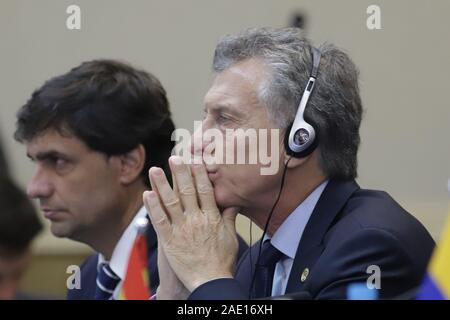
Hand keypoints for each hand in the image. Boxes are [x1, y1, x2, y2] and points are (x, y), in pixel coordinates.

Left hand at [143, 156, 238, 291]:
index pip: (205, 190)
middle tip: (174, 157)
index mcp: (212, 217)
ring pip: (170, 202)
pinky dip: (152, 207)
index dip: (199, 173)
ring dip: (162, 185)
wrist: (210, 281)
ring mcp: (181, 229)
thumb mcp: (231, 237)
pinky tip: (147, 194)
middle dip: (180, 172)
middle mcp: (196, 219)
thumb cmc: (222, 261)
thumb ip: (230, 218)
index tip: (195, 159)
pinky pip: (159, 221)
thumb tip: (233, 203)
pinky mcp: (169, 240)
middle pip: (187, 191)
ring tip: (155, 169)